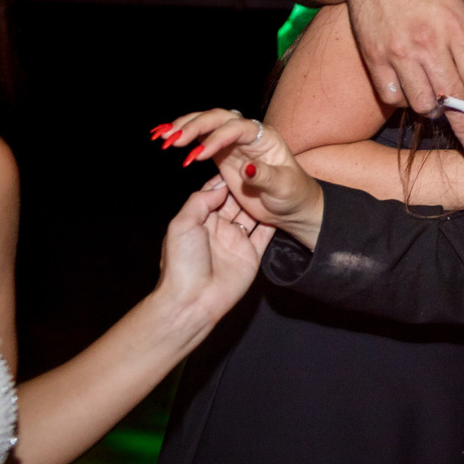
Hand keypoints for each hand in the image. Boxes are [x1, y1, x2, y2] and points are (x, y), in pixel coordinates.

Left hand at [149, 176, 273, 327]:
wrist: (192, 301)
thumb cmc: (182, 264)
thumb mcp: (182, 224)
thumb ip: (200, 201)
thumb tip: (220, 186)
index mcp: (200, 220)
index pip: (215, 193)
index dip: (226, 179)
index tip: (239, 162)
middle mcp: (220, 228)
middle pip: (236, 201)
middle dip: (246, 186)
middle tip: (260, 169)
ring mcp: (237, 242)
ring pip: (252, 215)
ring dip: (261, 201)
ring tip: (273, 182)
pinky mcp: (252, 255)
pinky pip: (266, 235)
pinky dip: (274, 222)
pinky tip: (282, 208)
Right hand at [157, 109, 326, 249]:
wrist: (293, 206)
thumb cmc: (293, 195)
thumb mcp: (284, 187)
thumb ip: (265, 176)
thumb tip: (246, 166)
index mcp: (266, 138)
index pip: (238, 129)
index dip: (217, 138)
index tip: (199, 155)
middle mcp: (248, 135)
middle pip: (219, 119)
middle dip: (195, 126)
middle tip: (172, 139)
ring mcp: (234, 144)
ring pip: (207, 124)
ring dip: (184, 127)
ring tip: (162, 136)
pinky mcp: (222, 156)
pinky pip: (200, 140)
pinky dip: (183, 138)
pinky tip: (165, 139)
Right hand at [334, 0, 463, 160]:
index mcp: (457, 27)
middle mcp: (430, 43)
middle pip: (454, 101)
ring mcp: (399, 51)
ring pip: (422, 103)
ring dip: (435, 114)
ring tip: (443, 114)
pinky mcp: (374, 56)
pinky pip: (392, 95)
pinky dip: (404, 102)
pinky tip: (412, 96)